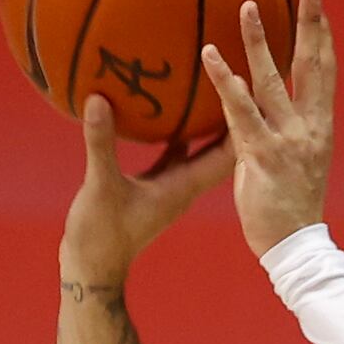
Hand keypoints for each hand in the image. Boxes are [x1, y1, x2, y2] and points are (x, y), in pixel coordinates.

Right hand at [59, 97, 234, 285]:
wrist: (93, 269)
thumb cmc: (100, 234)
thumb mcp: (100, 185)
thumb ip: (101, 143)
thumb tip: (99, 99)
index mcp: (183, 186)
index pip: (227, 151)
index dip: (242, 118)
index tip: (250, 81)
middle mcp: (186, 185)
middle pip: (225, 147)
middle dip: (236, 115)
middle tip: (245, 74)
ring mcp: (173, 186)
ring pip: (204, 149)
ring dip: (213, 121)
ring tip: (219, 84)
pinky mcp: (157, 185)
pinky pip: (179, 151)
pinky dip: (184, 130)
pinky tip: (176, 106)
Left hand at [202, 0, 338, 257]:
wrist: (293, 248)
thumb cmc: (288, 209)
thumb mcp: (294, 164)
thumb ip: (282, 132)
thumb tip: (266, 111)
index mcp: (320, 128)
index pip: (325, 73)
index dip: (324, 37)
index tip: (320, 7)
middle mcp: (310, 127)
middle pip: (311, 64)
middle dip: (311, 22)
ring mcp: (288, 140)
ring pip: (272, 80)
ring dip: (259, 41)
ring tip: (247, 7)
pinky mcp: (262, 155)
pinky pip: (240, 111)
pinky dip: (225, 81)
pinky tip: (210, 56)